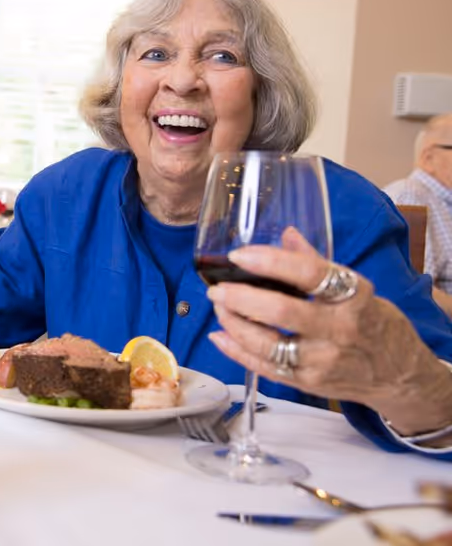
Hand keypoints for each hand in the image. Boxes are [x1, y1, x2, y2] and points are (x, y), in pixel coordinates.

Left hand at [207, 227, 451, 434]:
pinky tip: (220, 336)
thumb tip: (286, 234)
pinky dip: (237, 352)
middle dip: (241, 297)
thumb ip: (317, 263)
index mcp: (353, 296)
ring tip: (219, 307)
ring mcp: (323, 360)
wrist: (400, 377)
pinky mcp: (309, 383)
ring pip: (267, 344)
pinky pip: (264, 368)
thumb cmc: (374, 324)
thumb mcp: (357, 289)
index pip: (310, 273)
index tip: (240, 255)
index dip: (271, 261)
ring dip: (234, 324)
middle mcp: (339, 329)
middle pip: (282, 312)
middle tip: (218, 287)